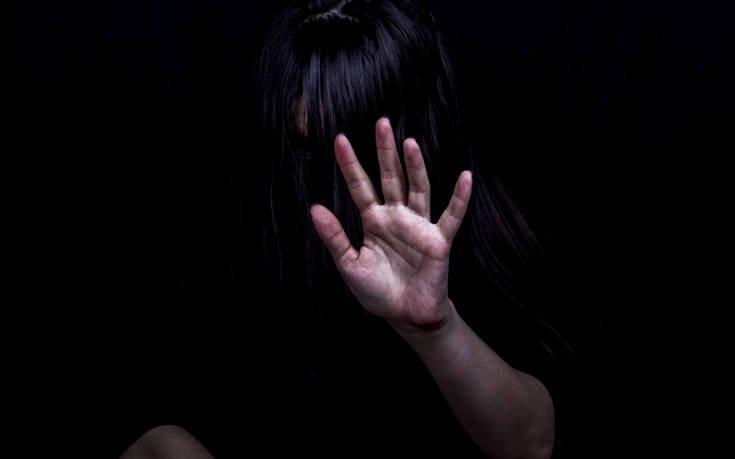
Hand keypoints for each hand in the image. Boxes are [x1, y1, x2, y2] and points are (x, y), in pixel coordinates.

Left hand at [310, 118, 471, 333]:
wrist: (405, 316)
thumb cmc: (378, 291)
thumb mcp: (349, 264)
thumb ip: (334, 237)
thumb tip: (314, 207)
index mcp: (374, 221)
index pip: (360, 186)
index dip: (350, 165)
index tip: (340, 140)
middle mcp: (397, 217)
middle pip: (390, 178)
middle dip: (385, 152)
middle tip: (381, 123)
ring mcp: (419, 226)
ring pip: (418, 189)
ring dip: (415, 167)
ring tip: (409, 142)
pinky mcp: (438, 241)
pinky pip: (451, 216)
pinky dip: (459, 198)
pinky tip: (465, 177)